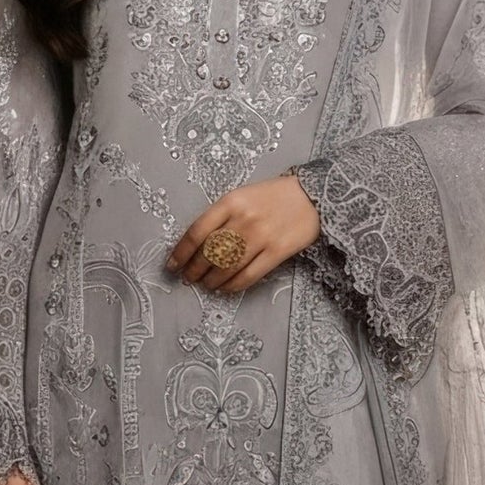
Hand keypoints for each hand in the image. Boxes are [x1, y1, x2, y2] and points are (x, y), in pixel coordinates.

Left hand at [167, 173, 319, 294]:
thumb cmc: (272, 196)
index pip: (197, 232)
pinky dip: (232, 286)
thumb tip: (199, 245)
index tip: (172, 265)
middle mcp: (243, 220)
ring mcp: (260, 237)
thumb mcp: (242, 196)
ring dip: (211, 281)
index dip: (181, 252)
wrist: (312, 196)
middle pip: (209, 253)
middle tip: (189, 278)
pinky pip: (248, 276)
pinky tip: (225, 288)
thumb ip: (222, 216)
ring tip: (206, 284)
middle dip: (194, 270)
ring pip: (226, 268)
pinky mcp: (276, 252)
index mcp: (231, 202)